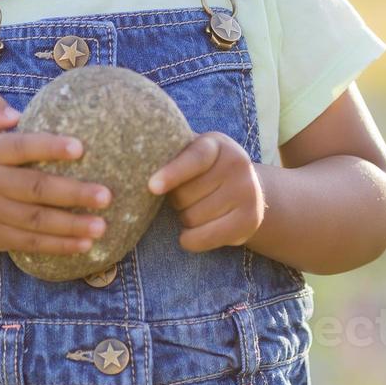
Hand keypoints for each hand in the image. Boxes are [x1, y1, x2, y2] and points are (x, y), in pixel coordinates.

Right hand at [0, 93, 113, 255]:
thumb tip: (15, 114)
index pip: (20, 147)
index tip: (81, 148)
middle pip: (34, 188)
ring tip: (102, 225)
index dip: (49, 147)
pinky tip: (84, 245)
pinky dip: (58, 246)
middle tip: (106, 195)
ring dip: (71, 225)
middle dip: (73, 193)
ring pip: (35, 221)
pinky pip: (30, 243)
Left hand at [147, 131, 264, 251]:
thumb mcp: (192, 153)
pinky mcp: (249, 220)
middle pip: (186, 194)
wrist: (249, 190)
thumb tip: (136, 164)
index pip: (195, 158)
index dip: (172, 173)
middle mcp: (237, 164)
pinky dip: (190, 240)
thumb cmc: (205, 171)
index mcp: (216, 144)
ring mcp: (248, 192)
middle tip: (183, 197)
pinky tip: (190, 234)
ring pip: (192, 217)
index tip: (152, 187)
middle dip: (176, 200)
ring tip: (195, 209)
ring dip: (184, 219)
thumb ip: (172, 154)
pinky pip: (205, 237)